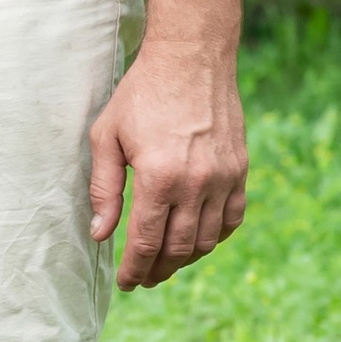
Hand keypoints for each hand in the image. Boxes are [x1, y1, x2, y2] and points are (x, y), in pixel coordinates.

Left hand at [87, 43, 247, 288]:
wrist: (192, 59)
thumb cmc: (142, 93)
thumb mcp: (107, 136)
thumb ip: (103, 189)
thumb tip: (101, 235)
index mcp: (158, 177)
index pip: (146, 242)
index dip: (134, 269)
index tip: (126, 283)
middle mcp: (195, 184)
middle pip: (177, 249)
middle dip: (158, 270)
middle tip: (143, 278)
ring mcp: (223, 178)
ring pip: (206, 240)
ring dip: (185, 259)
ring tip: (166, 264)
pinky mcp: (239, 170)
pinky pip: (232, 219)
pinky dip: (215, 237)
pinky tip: (197, 240)